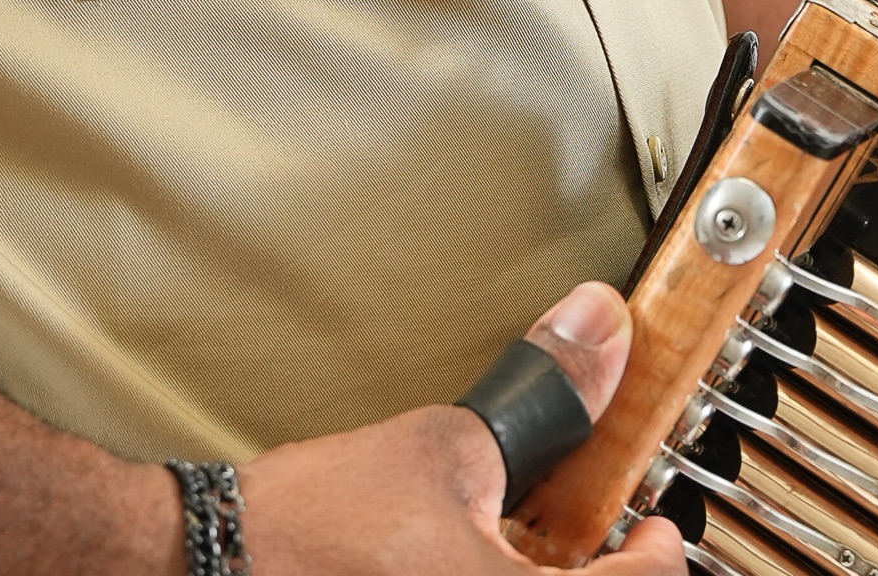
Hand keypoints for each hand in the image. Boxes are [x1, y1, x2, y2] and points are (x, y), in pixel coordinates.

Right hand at [233, 282, 682, 575]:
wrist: (216, 564)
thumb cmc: (318, 526)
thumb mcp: (448, 446)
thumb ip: (545, 396)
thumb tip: (597, 326)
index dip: (661, 557)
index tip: (658, 530)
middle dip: (597, 572)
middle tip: (599, 538)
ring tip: (526, 546)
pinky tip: (470, 564)